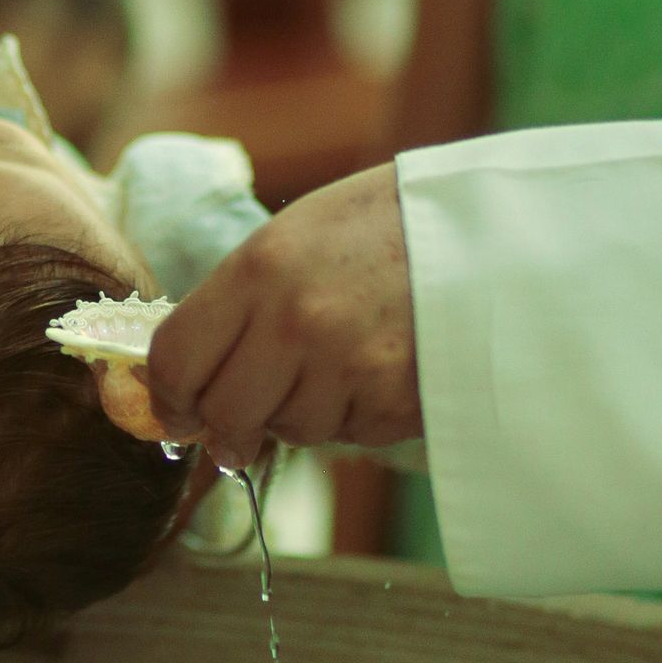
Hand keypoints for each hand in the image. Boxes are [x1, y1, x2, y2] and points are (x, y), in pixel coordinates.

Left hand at [146, 163, 420, 464]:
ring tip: (334, 365)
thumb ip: (234, 307)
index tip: (175, 411)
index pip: (174, 359)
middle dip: (225, 425)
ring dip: (297, 414)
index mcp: (258, 268)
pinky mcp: (395, 402)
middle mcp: (296, 321)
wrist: (495, 226)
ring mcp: (348, 365)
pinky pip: (348, 436)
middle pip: (223, 413)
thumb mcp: (292, 239)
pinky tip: (378, 369)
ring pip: (288, 430)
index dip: (166, 398)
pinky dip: (354, 416)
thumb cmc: (381, 227)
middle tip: (236, 424)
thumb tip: (179, 382)